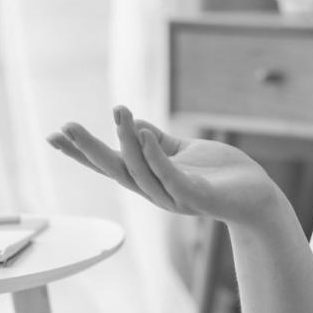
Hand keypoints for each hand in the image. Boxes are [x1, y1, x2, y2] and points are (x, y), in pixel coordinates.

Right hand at [47, 106, 285, 228]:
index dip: (82, 153)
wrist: (260, 198)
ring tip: (119, 114)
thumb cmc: (223, 175)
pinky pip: (171, 178)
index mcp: (150, 180)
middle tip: (64, 128)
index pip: (110, 165)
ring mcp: (176, 197)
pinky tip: (145, 134)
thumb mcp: (184, 151)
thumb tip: (132, 123)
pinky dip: (155, 157)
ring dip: (127, 142)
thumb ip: (159, 141)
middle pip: (115, 171)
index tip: (53, 136)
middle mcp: (156, 192)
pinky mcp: (198, 198)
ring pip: (141, 172)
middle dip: (89, 151)